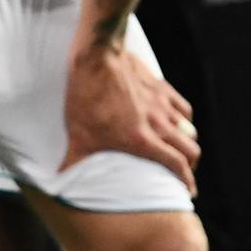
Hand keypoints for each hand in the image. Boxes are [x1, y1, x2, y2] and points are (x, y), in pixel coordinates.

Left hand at [61, 46, 199, 194]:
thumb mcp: (77, 135)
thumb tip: (59, 179)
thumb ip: (73, 161)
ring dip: (187, 143)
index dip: (186, 181)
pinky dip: (184, 119)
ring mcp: (163, 105)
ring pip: (189, 129)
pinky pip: (184, 108)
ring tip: (179, 150)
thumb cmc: (86, 97)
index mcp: (141, 139)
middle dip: (191, 165)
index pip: (175, 164)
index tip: (188, 191)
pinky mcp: (162, 88)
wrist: (98, 58)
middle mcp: (158, 124)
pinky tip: (177, 121)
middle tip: (184, 172)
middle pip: (190, 149)